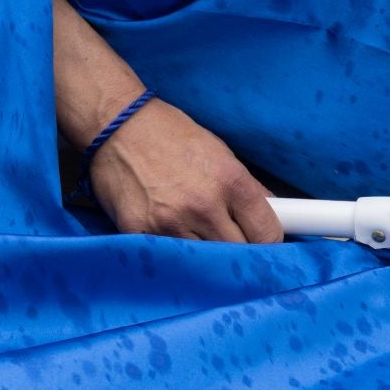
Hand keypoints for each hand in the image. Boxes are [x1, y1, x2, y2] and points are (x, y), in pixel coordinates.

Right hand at [87, 98, 282, 243]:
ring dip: (208, 258)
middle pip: (239, 254)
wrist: (115, 125)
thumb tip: (273, 216)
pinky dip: (175, 256)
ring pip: (205, 264)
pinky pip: (170, 259)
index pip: (267, 233)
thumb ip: (246, 188)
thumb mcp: (219, 152)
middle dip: (241, 252)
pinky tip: (172, 237)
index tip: (264, 244)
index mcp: (230, 181)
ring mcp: (170, 223)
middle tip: (232, 243)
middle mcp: (203, 205)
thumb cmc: (170, 135)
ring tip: (199, 239)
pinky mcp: (141, 233)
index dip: (270, 242)